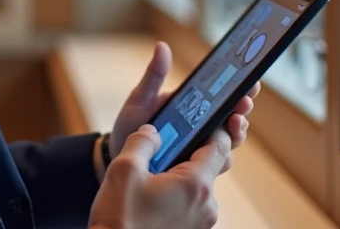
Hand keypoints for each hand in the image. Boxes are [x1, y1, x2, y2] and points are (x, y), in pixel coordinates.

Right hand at [89, 124, 230, 228]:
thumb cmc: (119, 219)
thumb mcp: (124, 169)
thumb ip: (143, 141)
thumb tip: (154, 132)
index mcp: (195, 185)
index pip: (220, 146)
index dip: (212, 129)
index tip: (200, 121)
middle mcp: (206, 206)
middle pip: (208, 167)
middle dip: (188, 154)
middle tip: (164, 148)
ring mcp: (201, 223)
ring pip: (198, 187)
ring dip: (181, 176)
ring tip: (153, 176)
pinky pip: (191, 205)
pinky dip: (178, 195)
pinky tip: (153, 197)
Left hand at [110, 42, 259, 169]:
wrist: (119, 157)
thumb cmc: (132, 125)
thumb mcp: (141, 98)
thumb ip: (154, 75)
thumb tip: (162, 46)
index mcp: (194, 106)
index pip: (224, 95)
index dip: (241, 87)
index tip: (250, 81)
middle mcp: (203, 126)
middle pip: (233, 117)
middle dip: (242, 109)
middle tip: (243, 102)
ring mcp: (201, 147)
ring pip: (229, 141)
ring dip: (236, 132)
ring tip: (234, 123)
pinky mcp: (196, 169)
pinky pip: (215, 164)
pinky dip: (220, 157)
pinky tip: (217, 151)